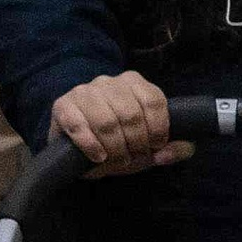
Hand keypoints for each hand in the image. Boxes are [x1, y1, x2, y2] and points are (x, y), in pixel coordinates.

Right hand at [50, 71, 185, 176]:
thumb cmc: (119, 139)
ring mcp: (83, 92)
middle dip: (136, 143)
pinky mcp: (62, 106)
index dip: (158, 129)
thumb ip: (172, 147)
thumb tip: (179, 151)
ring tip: (118, 159)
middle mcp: (108, 82)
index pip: (154, 101)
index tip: (155, 147)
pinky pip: (78, 125)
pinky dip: (91, 145)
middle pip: (130, 114)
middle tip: (134, 158)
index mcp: (134, 83)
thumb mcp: (148, 144)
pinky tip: (98, 156)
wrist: (78, 140)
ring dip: (116, 147)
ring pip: (106, 121)